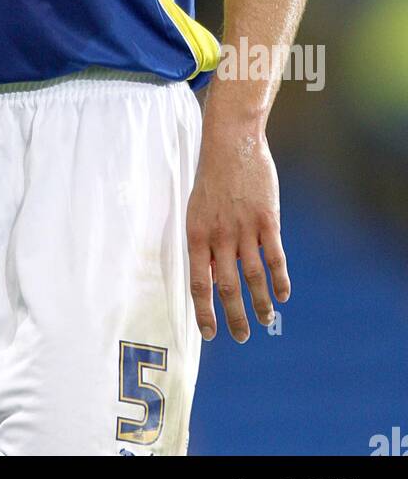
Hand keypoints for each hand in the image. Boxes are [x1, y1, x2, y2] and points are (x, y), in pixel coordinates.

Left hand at [186, 129, 289, 342]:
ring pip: (253, 277)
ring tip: (266, 321)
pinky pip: (275, 257)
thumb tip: (211, 277)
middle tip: (242, 336)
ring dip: (260, 303)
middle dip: (235, 317)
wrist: (231, 142)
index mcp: (196, 233)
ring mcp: (245, 228)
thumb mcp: (197, 209)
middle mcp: (219, 235)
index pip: (198, 283)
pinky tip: (283, 295)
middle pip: (227, 287)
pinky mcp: (268, 220)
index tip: (210, 334)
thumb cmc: (212, 177)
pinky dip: (280, 280)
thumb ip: (204, 243)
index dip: (204, 312)